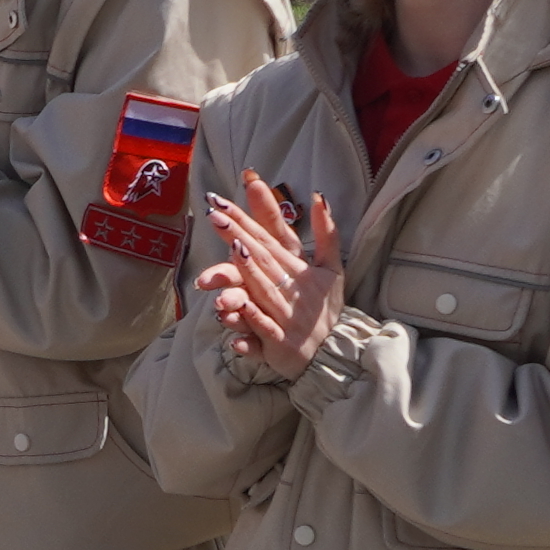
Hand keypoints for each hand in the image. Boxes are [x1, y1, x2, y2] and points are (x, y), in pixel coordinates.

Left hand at [196, 174, 345, 367]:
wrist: (333, 353)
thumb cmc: (325, 307)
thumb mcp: (333, 269)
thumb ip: (327, 233)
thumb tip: (318, 196)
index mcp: (302, 270)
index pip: (271, 238)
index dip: (249, 219)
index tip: (226, 201)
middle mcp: (293, 289)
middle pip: (262, 258)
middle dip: (239, 235)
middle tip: (216, 214)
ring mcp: (285, 316)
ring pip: (262, 290)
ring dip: (247, 271)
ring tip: (231, 250)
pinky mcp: (279, 342)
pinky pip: (262, 329)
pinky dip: (248, 320)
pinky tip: (227, 311)